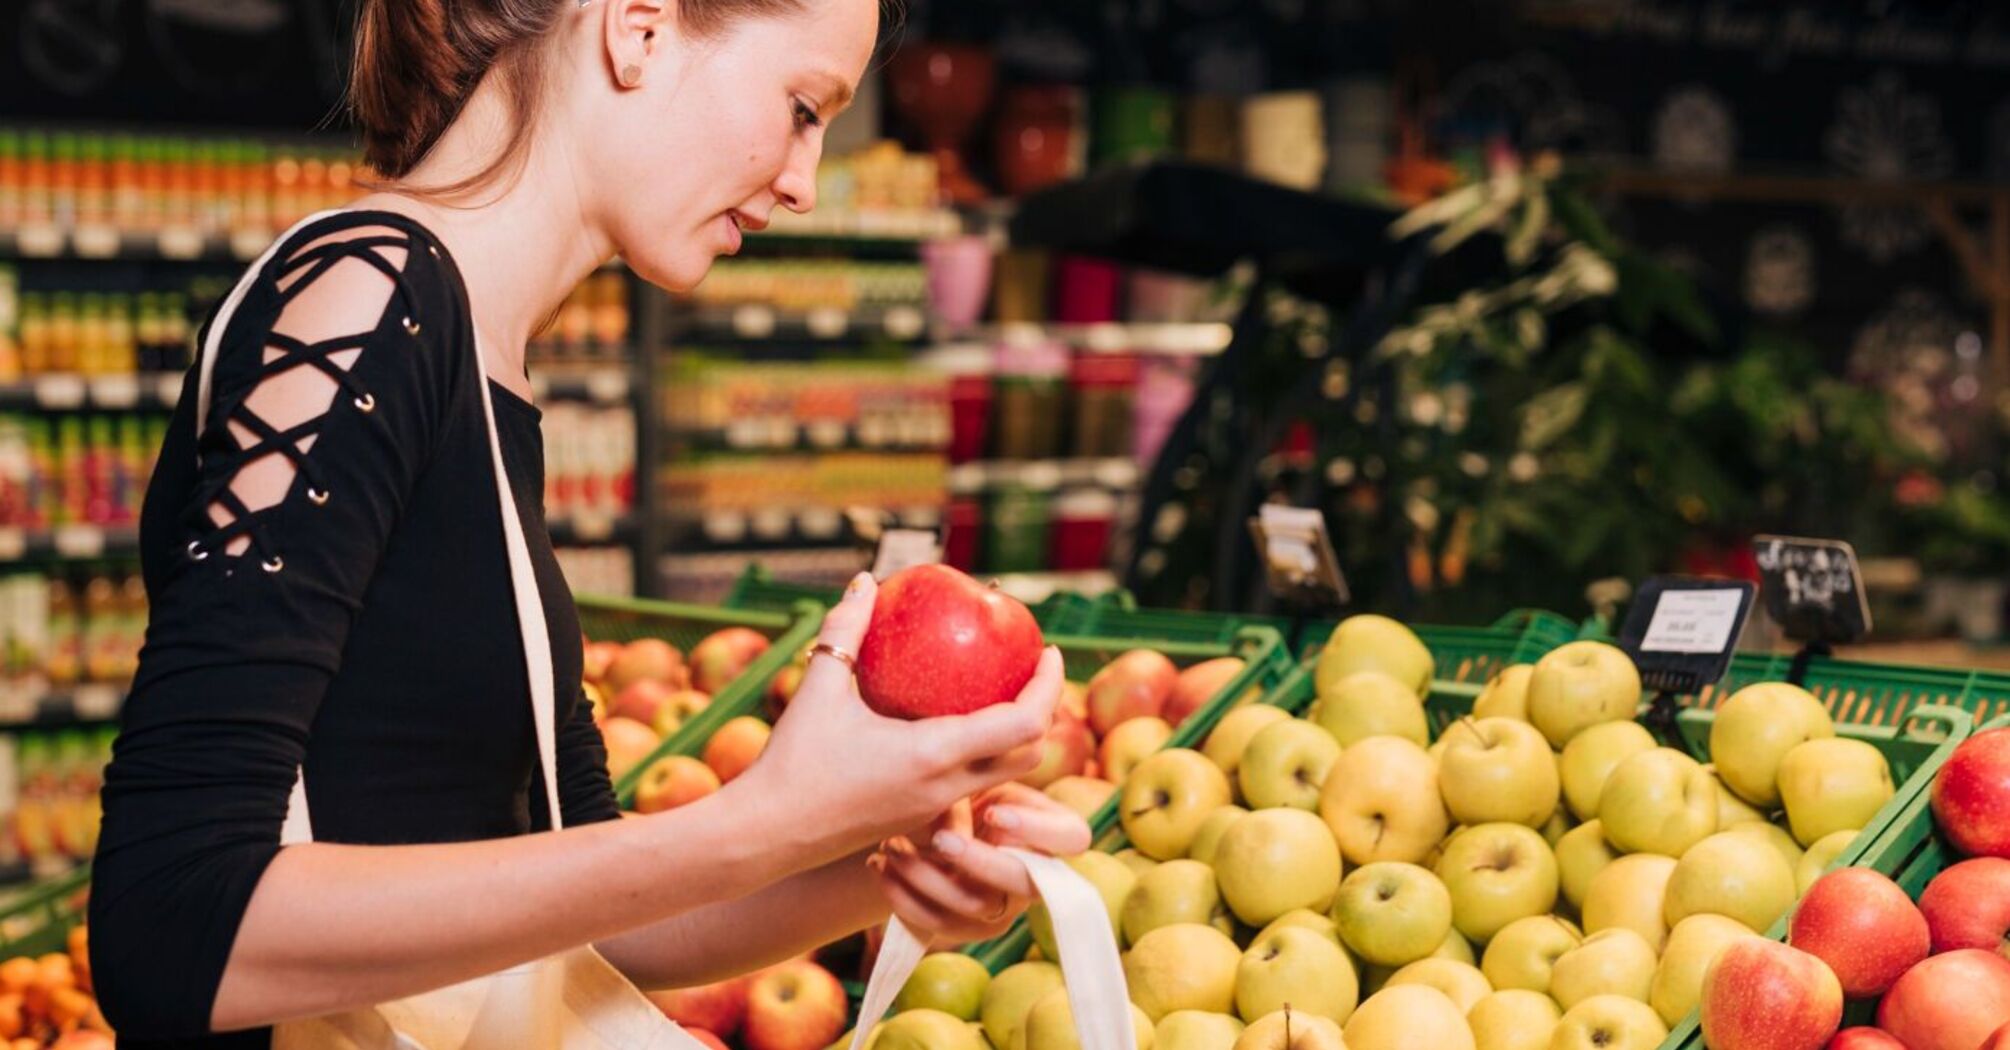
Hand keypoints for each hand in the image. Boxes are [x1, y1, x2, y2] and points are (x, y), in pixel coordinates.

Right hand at [732, 574, 1064, 868]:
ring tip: (1002, 694)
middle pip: (1029, 755)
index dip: (1050, 686)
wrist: (767, 836)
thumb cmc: (792, 762)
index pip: (1024, 723)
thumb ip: (846, 630)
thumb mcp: (819, 687)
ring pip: (1003, 777)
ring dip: (1016, 739)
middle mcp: (946, 787)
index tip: (1050, 652)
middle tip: (1033, 671)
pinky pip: (970, 788)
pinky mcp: (919, 821)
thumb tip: (865, 581)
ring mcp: (935, 811)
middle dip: (1044, 712)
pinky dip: (983, 758)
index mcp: (935, 754)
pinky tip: (956, 727)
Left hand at [872, 784, 1092, 946]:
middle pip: (1021, 881)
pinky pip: (934, 924)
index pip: (1072, 837)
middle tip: (940, 838)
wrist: (924, 819)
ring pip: (972, 905)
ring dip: (927, 875)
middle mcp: (1033, 874)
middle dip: (978, 861)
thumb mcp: (978, 772)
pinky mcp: (962, 926)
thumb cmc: (961, 783)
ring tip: (892, 845)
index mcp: (1049, 830)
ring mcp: (998, 906)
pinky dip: (900, 895)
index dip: (1037, 830)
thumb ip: (983, 772)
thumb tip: (965, 782)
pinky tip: (879, 863)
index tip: (994, 814)